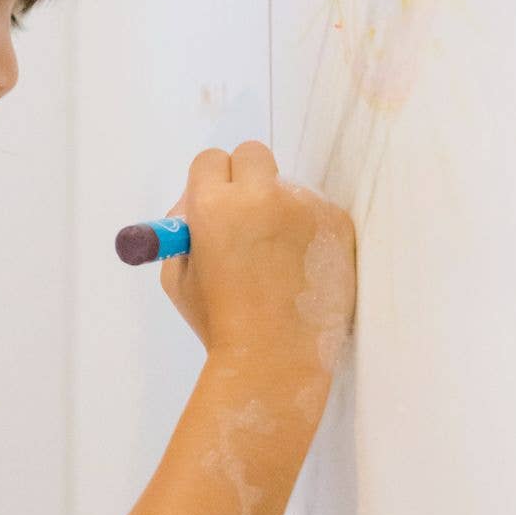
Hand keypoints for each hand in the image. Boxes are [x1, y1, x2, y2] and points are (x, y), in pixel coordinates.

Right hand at [160, 141, 356, 366]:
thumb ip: (186, 232)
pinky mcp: (336, 225)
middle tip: (244, 215)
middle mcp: (260, 196)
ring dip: (279, 211)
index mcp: (213, 206)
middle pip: (253, 154)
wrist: (275, 360)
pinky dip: (307, 234)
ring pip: (288, 189)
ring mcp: (304, 208)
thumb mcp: (179, 277)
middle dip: (245, 178)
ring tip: (276, 264)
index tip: (213, 202)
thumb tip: (199, 202)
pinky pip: (316, 214)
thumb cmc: (221, 324)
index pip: (210, 160)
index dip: (209, 182)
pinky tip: (299, 271)